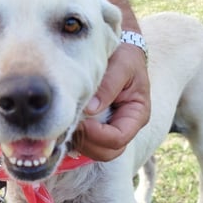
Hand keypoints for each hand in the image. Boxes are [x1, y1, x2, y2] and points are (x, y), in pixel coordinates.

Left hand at [73, 44, 150, 160]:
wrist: (121, 50)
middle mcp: (125, 126)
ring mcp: (111, 129)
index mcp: (137, 114)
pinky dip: (75, 137)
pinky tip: (65, 123)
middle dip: (86, 143)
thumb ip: (108, 86)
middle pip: (107, 152)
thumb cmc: (125, 56)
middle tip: (69, 124)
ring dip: (78, 142)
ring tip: (66, 123)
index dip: (97, 134)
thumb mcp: (121, 65)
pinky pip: (86, 142)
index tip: (81, 119)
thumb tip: (90, 109)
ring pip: (95, 151)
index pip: (118, 138)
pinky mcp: (97, 126)